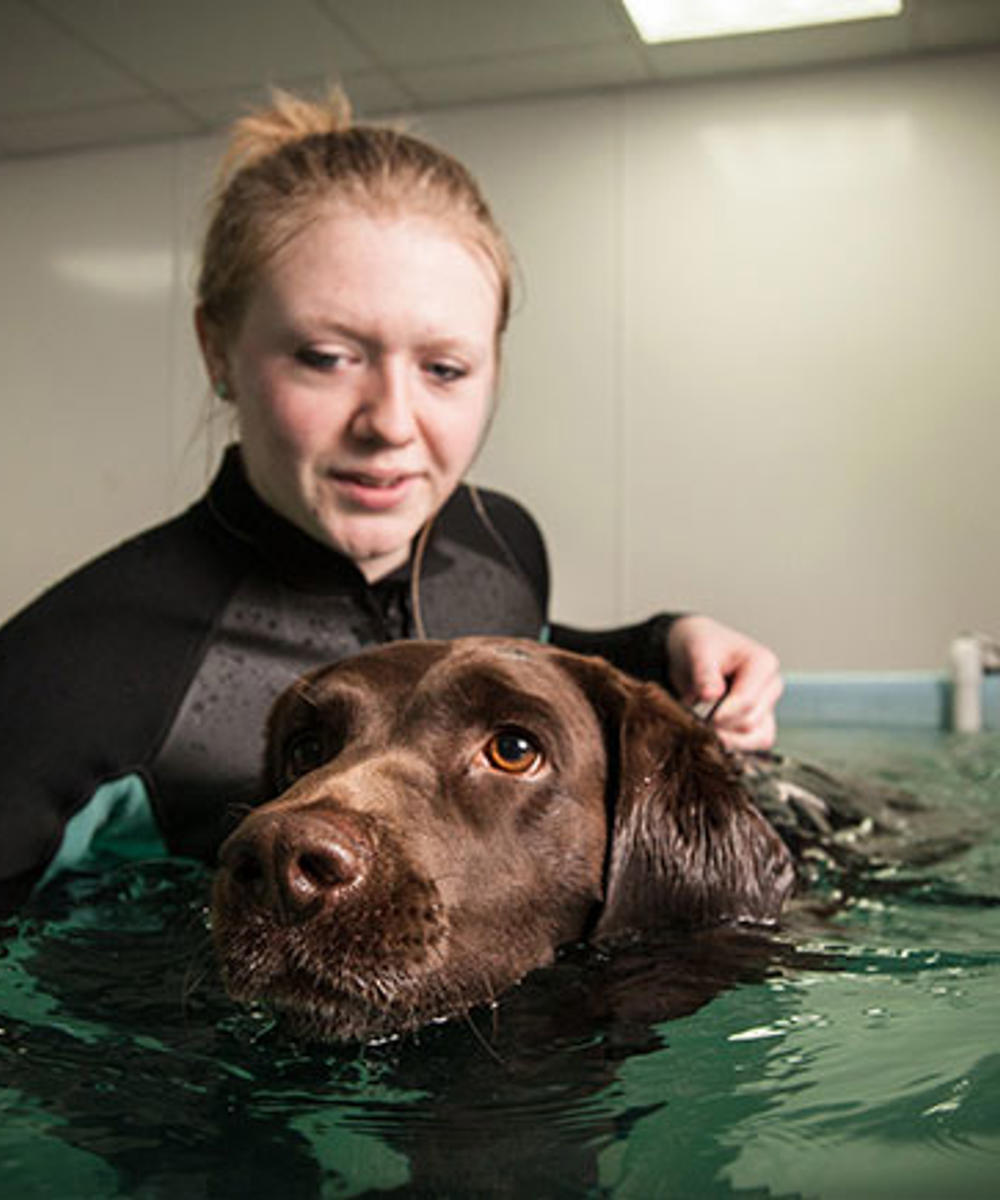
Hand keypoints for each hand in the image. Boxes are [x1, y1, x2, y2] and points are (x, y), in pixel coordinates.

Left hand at [666, 615, 782, 751]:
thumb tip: (711, 696)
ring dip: (727, 740)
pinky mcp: (761, 724)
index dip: (720, 714)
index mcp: (763, 663)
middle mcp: (772, 687)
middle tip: (691, 721)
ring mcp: (768, 707)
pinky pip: (754, 745)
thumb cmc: (701, 646)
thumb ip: (705, 673)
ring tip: (701, 730)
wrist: (697, 653)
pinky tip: (712, 738)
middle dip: (719, 726)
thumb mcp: (698, 652)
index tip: (697, 717)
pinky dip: (733, 745)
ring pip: (757, 739)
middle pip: (749, 722)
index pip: (746, 700)